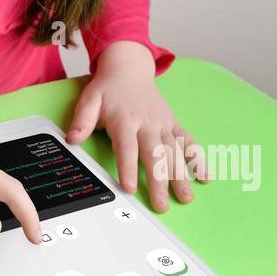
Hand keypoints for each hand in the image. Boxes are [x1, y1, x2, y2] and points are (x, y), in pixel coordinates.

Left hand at [67, 41, 206, 211]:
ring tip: (186, 198)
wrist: (129, 69)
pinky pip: (188, 142)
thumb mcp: (89, 100)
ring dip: (182, 176)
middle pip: (155, 155)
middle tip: (162, 205)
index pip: (127, 148)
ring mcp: (163, 124)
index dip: (128, 168)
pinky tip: (204, 176)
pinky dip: (197, 159)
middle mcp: (148, 123)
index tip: (129, 188)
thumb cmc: (108, 89)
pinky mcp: (173, 124)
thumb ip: (82, 120)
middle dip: (160, 182)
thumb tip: (72, 139)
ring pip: (175, 152)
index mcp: (125, 119)